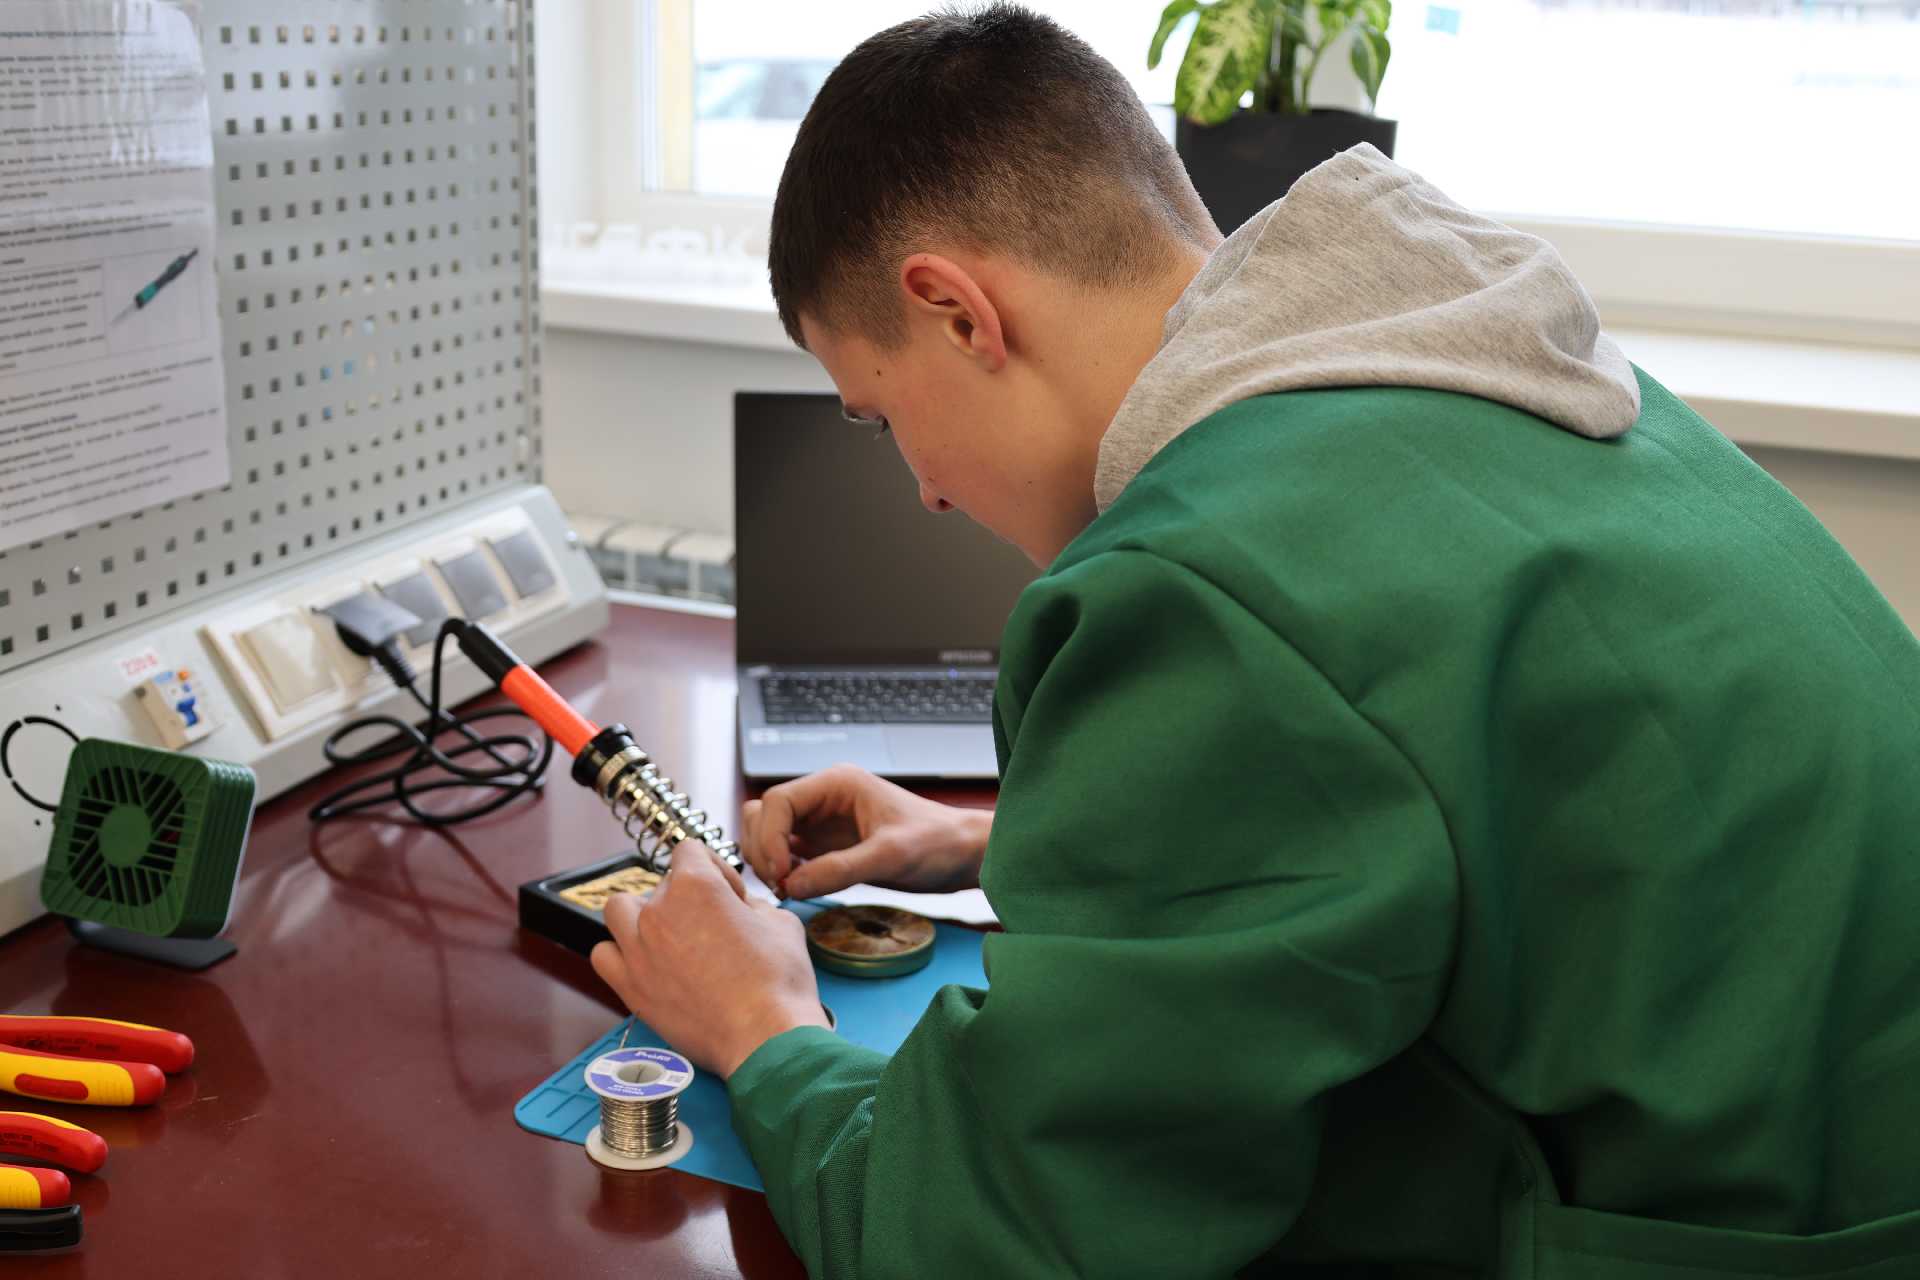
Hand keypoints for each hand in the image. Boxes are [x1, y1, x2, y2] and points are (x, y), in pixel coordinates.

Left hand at [590, 840, 829, 1078]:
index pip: (689, 850)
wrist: (764, 1037)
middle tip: (714, 926)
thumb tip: (739, 908)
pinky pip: (603, 955)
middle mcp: (657, 911)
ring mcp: (637, 949)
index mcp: (695, 886)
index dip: (715, 868)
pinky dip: (620, 953)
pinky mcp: (629, 986)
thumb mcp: (781, 922)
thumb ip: (752, 903)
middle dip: (689, 898)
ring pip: (619, 910)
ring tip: (668, 936)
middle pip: (662, 884)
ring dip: (641, 915)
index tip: (730, 894)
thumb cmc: (778, 980)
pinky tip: (646, 963)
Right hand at [743, 764, 991, 899]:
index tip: (781, 873)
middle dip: (763, 849)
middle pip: (763, 816)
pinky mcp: (827, 848)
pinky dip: (782, 872)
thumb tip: (791, 885)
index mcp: (836, 784)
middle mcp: (823, 800)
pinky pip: (786, 856)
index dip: (769, 837)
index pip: (777, 801)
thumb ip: (841, 869)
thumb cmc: (938, 843)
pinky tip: (798, 890)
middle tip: (784, 885)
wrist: (963, 855)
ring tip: (791, 889)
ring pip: (769, 835)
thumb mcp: (891, 856)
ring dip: (769, 861)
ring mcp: (822, 824)